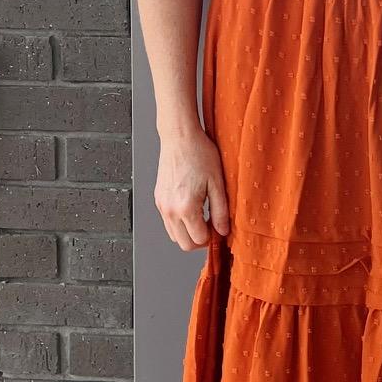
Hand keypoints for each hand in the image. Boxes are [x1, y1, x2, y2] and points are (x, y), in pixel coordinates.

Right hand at [154, 127, 230, 250]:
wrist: (179, 137)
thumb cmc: (199, 154)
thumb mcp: (217, 183)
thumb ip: (221, 211)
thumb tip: (223, 231)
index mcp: (186, 207)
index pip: (199, 240)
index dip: (212, 238)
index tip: (219, 228)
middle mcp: (170, 210)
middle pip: (184, 244)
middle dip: (200, 240)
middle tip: (212, 226)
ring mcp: (162, 205)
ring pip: (174, 236)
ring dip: (189, 233)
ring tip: (202, 216)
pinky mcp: (158, 199)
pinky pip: (168, 222)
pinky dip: (180, 223)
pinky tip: (192, 208)